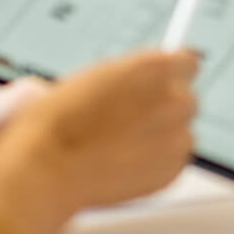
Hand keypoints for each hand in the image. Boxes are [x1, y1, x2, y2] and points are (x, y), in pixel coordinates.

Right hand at [0, 49, 200, 233]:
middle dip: (163, 108)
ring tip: (118, 145)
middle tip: (129, 120)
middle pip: (185, 98)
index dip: (168, 76)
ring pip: (179, 131)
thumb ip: (134, 76)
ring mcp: (179, 136)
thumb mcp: (97, 76)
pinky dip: (154, 162)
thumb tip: (149, 78)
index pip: (187, 63)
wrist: (47, 168)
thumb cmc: (59, 120)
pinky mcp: (173, 170)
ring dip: (160, 136)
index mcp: (158, 67)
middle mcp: (177, 99)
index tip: (156, 86)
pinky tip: (121, 163)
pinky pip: (172, 160)